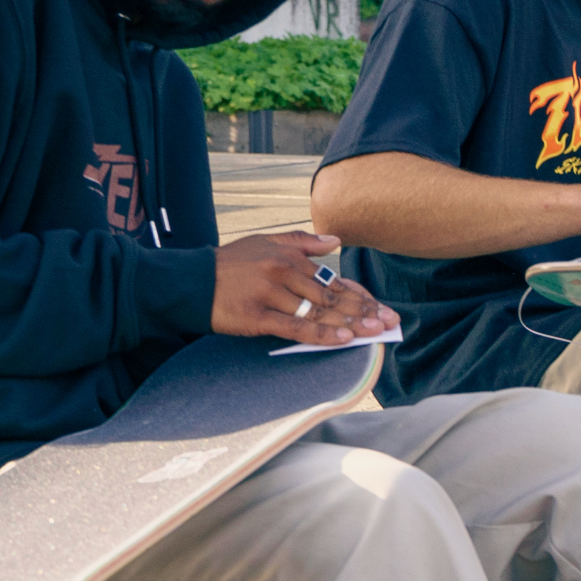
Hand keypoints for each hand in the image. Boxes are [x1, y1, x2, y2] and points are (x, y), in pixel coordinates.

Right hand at [211, 231, 391, 345]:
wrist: (190, 281)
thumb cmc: (229, 263)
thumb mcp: (264, 242)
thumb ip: (302, 241)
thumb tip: (336, 241)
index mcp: (290, 258)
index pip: (333, 279)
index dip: (360, 295)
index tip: (382, 307)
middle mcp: (285, 273)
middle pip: (331, 296)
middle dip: (363, 310)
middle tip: (389, 322)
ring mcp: (272, 295)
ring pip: (318, 312)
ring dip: (349, 323)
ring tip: (374, 333)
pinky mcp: (257, 317)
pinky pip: (295, 328)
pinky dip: (320, 335)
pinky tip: (341, 340)